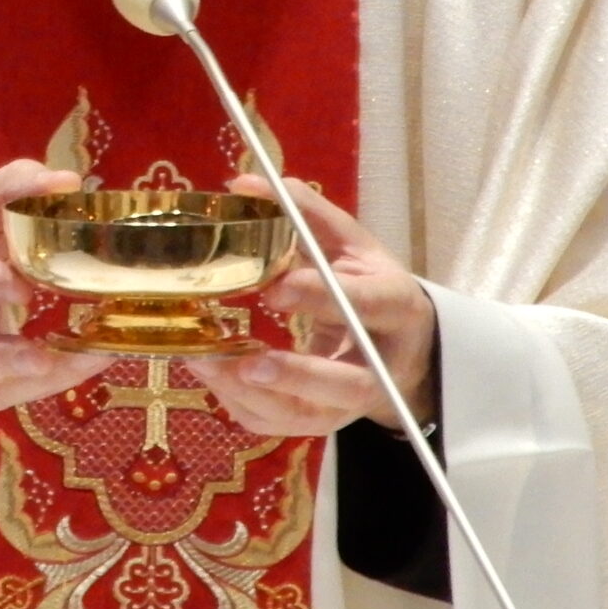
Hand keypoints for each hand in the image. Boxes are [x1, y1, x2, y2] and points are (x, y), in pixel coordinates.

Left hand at [190, 175, 434, 435]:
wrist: (402, 347)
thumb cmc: (367, 285)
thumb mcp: (349, 243)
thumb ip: (302, 212)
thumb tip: (243, 183)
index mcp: (394, 308)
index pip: (364, 306)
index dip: (320, 299)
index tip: (273, 287)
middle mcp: (380, 365)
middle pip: (346, 383)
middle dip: (297, 375)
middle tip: (247, 362)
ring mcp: (352, 403)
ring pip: (308, 416)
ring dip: (254, 396)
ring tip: (205, 365)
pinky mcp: (324, 422)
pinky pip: (280, 426)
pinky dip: (241, 405)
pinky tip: (209, 376)